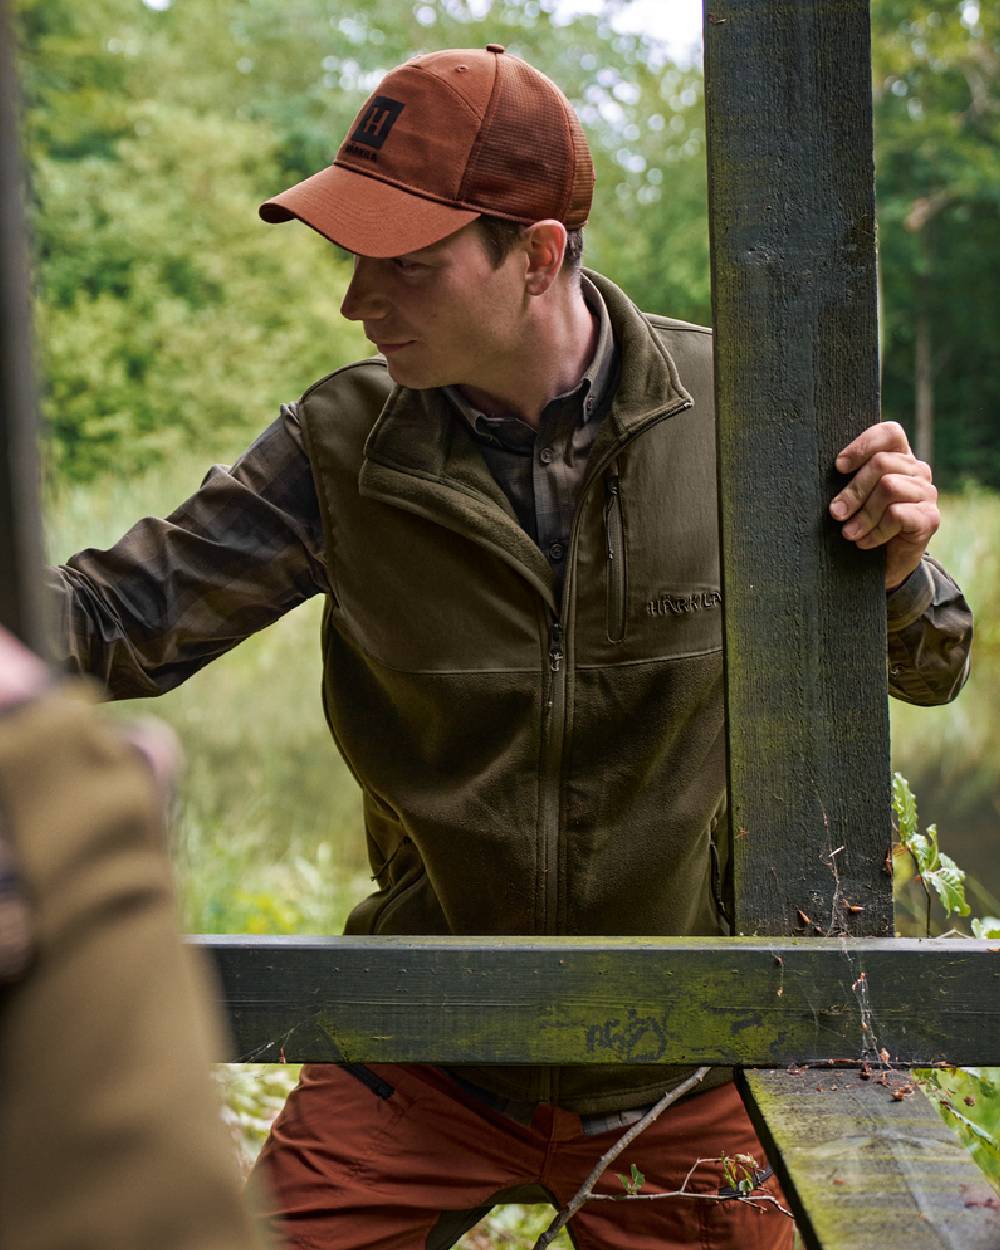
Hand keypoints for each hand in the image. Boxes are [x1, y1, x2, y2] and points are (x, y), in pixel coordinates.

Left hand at [829, 421, 938, 590]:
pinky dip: (875, 531)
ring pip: (889, 487)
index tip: (838, 467)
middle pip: (882, 464)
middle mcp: (917, 471)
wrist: (883, 567)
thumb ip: (848, 478)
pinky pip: (897, 514)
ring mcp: (926, 494)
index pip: (890, 433)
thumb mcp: (853, 499)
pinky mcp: (930, 519)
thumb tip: (830, 468)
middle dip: (853, 490)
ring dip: (863, 514)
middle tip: (835, 513)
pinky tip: (864, 543)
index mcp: (899, 458)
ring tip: (848, 533)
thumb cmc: (861, 525)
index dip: (863, 445)